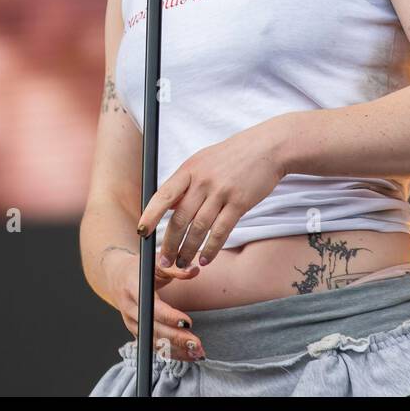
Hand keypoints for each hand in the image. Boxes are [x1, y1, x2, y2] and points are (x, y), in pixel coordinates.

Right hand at [109, 252, 206, 361]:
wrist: (118, 276)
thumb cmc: (140, 269)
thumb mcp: (156, 262)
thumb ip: (176, 267)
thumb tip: (194, 270)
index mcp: (134, 288)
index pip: (152, 308)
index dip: (170, 317)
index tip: (188, 322)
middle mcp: (130, 309)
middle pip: (153, 329)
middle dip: (176, 338)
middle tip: (196, 344)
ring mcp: (131, 323)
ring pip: (152, 341)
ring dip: (175, 350)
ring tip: (196, 353)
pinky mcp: (136, 331)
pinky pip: (152, 346)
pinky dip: (170, 352)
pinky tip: (187, 354)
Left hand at [136, 118, 289, 269]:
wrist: (267, 147)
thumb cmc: (233, 155)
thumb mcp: (203, 161)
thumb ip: (186, 182)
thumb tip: (168, 206)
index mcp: (189, 169)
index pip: (163, 195)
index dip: (150, 215)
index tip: (142, 233)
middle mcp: (203, 181)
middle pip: (180, 218)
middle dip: (170, 244)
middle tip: (165, 261)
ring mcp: (221, 192)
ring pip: (199, 228)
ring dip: (189, 250)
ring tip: (183, 263)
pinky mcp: (239, 202)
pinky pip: (221, 231)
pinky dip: (212, 248)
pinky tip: (206, 258)